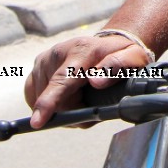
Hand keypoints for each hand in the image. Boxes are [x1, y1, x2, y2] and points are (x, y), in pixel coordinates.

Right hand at [24, 34, 151, 128]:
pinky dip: (52, 103)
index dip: (49, 102)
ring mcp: (43, 61)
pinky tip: (68, 93)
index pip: (62, 79)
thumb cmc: (120, 55)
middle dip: (74, 108)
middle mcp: (57, 52)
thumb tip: (96, 82)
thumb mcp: (132, 57)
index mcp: (81, 49)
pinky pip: (35, 98)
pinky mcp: (35, 70)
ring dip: (64, 105)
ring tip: (82, 91)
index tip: (37, 122)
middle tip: (91, 96)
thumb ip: (118, 66)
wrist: (106, 45)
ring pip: (45, 102)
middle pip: (57, 100)